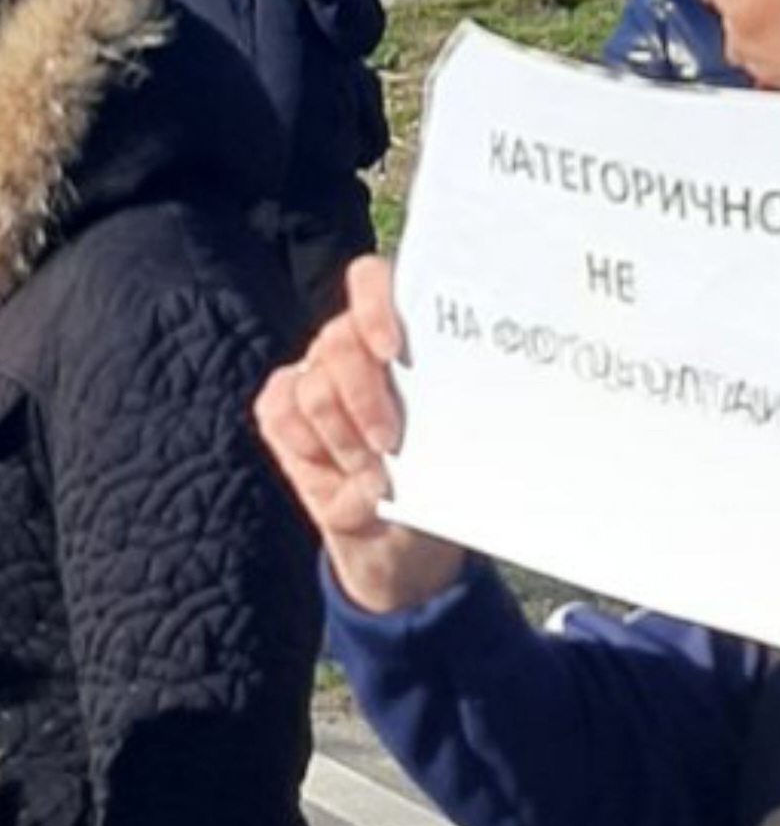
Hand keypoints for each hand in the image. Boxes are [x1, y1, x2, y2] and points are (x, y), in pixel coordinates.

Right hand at [253, 256, 465, 612]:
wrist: (399, 542)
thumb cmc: (437, 485)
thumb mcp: (452, 457)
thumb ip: (443, 424)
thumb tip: (438, 422)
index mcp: (403, 338)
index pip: (374, 283)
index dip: (375, 304)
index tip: (393, 348)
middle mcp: (352, 345)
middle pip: (340, 342)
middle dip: (365, 398)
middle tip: (389, 443)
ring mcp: (313, 374)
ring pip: (314, 386)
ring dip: (344, 438)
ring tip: (374, 471)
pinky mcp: (281, 408)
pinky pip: (283, 415)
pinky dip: (312, 450)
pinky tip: (338, 471)